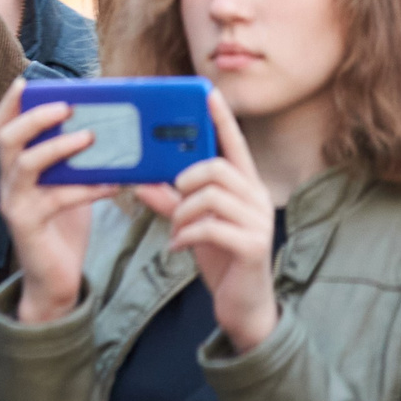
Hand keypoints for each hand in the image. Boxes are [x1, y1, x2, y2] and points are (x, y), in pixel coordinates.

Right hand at [0, 78, 113, 325]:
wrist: (54, 280)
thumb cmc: (64, 226)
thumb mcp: (69, 183)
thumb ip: (76, 159)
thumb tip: (108, 125)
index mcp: (13, 167)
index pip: (0, 126)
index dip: (9, 102)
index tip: (26, 80)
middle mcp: (7, 182)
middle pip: (5, 138)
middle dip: (34, 116)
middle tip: (66, 107)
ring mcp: (13, 204)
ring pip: (24, 164)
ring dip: (57, 146)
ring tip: (89, 137)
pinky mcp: (27, 225)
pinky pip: (56, 199)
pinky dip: (87, 187)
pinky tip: (114, 183)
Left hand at [138, 91, 279, 352]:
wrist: (244, 307)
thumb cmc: (221, 260)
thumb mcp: (193, 225)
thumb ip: (171, 202)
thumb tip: (141, 181)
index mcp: (246, 187)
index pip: (235, 145)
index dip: (222, 119)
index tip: (209, 93)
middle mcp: (257, 198)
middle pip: (217, 168)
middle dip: (186, 180)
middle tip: (174, 198)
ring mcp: (259, 222)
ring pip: (211, 196)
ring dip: (182, 213)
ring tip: (177, 230)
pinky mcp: (253, 246)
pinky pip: (210, 227)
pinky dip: (185, 235)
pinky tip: (178, 248)